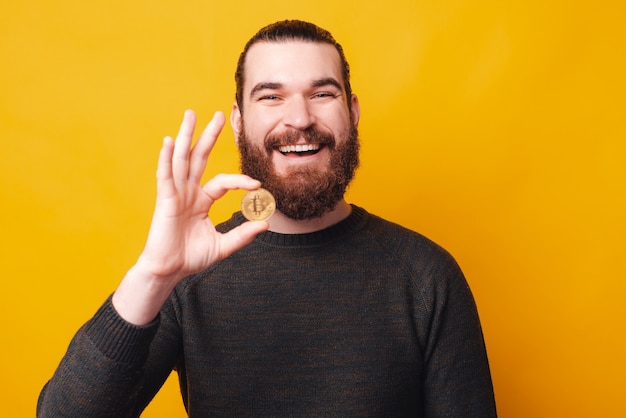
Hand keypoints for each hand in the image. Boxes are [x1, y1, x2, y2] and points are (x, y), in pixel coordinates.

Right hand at [113, 110, 267, 324]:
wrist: (169, 271)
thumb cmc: (191, 257)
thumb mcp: (223, 245)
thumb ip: (243, 234)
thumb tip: (266, 223)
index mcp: (202, 200)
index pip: (223, 181)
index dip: (240, 181)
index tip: (258, 186)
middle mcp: (189, 192)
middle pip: (200, 158)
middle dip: (209, 136)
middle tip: (219, 114)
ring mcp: (175, 193)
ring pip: (182, 159)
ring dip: (187, 136)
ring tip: (191, 114)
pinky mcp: (165, 200)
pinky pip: (165, 176)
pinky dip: (166, 158)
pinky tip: (169, 141)